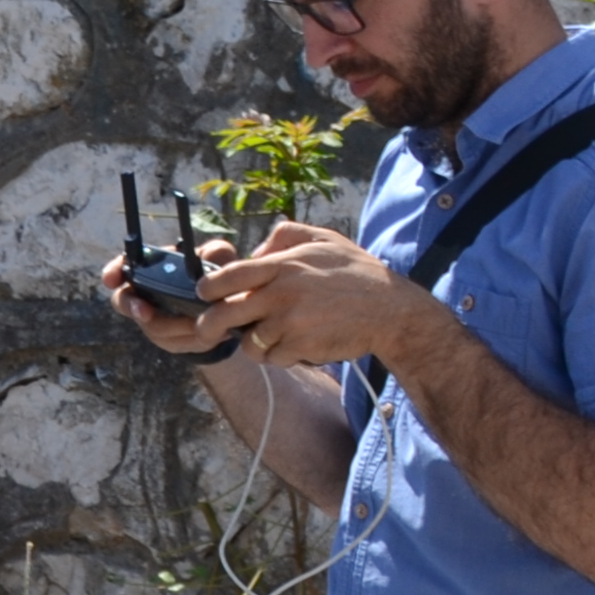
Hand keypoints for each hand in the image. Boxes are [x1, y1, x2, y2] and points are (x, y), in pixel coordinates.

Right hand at [103, 240, 242, 360]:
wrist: (224, 307)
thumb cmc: (214, 274)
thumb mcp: (218, 258)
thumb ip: (215, 253)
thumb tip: (209, 257)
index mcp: (150, 268)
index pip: (121, 268)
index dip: (112, 272)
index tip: (111, 279)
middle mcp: (144, 295)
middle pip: (124, 303)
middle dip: (133, 307)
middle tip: (145, 312)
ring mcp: (153, 322)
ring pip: (156, 328)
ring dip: (177, 325)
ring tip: (202, 320)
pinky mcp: (170, 342)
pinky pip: (178, 343)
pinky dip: (195, 338)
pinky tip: (214, 332)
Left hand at [189, 221, 426, 369]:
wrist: (391, 310)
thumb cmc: (355, 272)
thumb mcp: (322, 238)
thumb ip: (284, 236)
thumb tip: (254, 252)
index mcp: (282, 265)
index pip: (226, 276)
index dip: (207, 288)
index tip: (204, 293)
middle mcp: (280, 294)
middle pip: (222, 316)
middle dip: (209, 327)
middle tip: (210, 330)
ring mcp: (290, 323)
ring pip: (248, 343)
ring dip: (256, 343)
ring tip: (276, 334)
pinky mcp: (301, 347)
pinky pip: (274, 358)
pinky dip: (280, 356)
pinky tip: (298, 344)